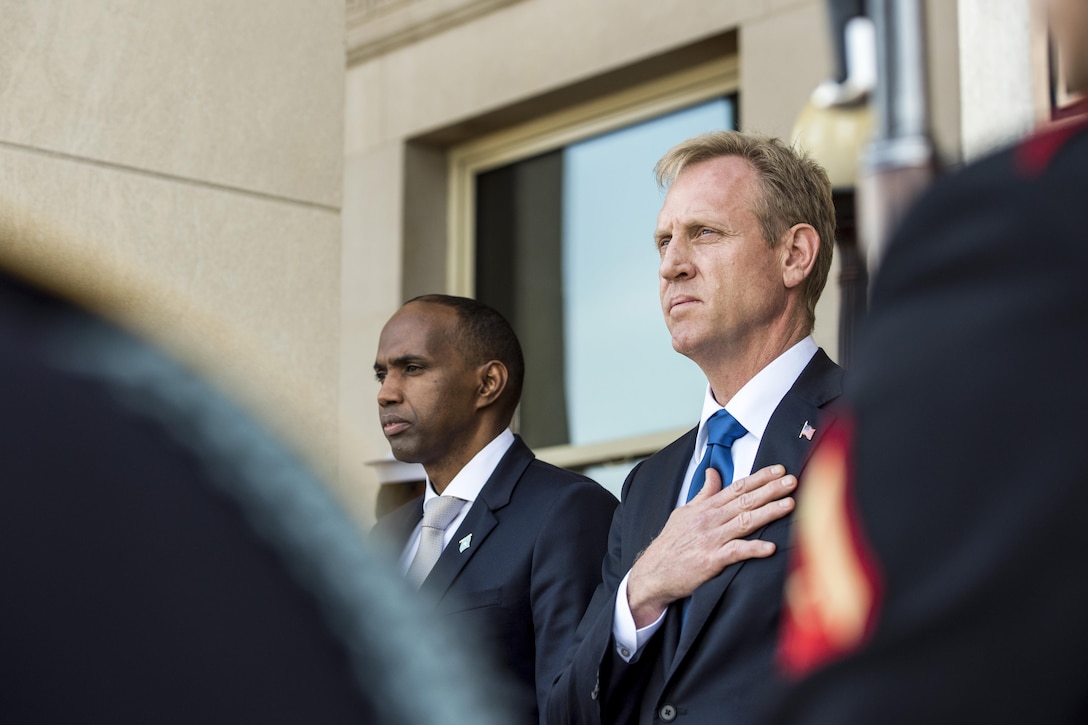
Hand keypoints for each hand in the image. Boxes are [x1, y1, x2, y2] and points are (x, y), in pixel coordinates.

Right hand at [626, 464, 795, 627]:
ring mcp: (710, 539)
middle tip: (792, 481)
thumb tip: (713, 473)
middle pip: (745, 500)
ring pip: (744, 521)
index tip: (779, 470)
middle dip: (770, 490)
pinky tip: (770, 548)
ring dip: (768, 512)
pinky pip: (735, 552)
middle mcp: (709, 520)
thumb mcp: (683, 513)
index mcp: (705, 507)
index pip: (737, 487)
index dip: (759, 478)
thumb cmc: (670, 544)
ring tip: (789, 504)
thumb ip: (703, 494)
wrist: (653, 572)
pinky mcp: (710, 561)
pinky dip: (753, 549)